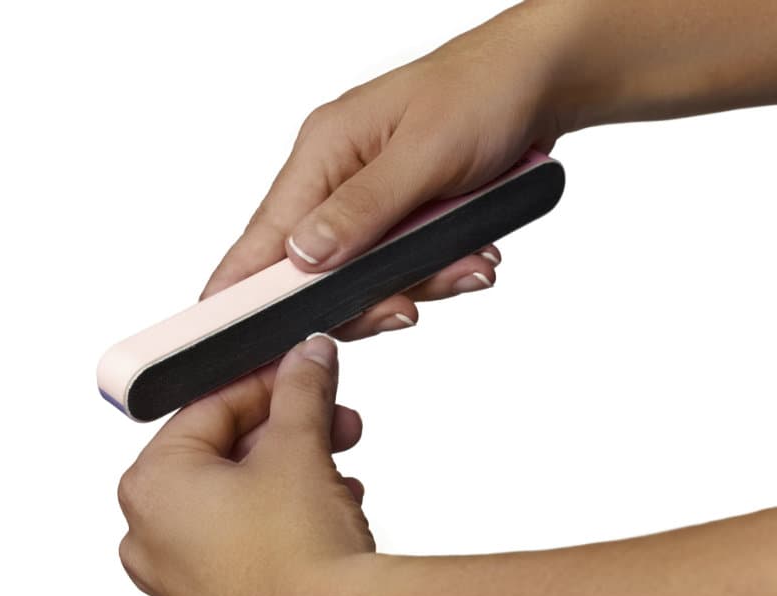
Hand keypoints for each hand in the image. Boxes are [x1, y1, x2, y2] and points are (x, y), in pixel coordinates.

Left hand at [118, 336, 375, 595]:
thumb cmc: (294, 563)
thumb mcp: (299, 449)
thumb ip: (300, 390)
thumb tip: (306, 359)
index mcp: (153, 485)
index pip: (211, 404)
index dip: (267, 380)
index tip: (299, 369)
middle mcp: (152, 530)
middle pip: (227, 446)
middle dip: (290, 426)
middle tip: (329, 412)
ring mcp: (178, 568)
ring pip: (241, 489)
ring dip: (296, 464)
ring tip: (338, 457)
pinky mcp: (212, 591)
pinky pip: (245, 529)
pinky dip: (286, 507)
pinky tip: (330, 500)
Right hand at [200, 4, 569, 339]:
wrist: (539, 81)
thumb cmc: (482, 92)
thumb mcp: (424, 153)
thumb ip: (362, 209)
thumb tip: (302, 257)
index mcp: (324, 152)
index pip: (267, 232)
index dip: (245, 287)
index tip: (238, 333)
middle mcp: (338, 179)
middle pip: (319, 270)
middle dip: (368, 294)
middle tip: (407, 306)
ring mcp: (371, 201)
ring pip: (370, 275)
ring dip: (421, 279)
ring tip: (469, 263)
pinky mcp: (404, 216)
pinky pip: (407, 264)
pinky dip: (441, 269)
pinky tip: (474, 255)